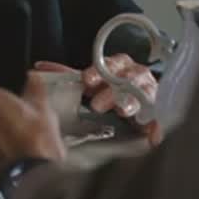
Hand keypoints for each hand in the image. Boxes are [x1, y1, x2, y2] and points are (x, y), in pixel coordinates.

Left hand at [35, 54, 162, 144]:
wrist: (141, 94)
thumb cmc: (114, 86)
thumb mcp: (92, 79)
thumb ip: (67, 75)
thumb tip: (38, 68)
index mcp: (119, 65)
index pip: (111, 64)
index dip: (99, 71)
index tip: (87, 80)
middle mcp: (136, 75)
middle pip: (127, 78)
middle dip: (112, 90)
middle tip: (98, 104)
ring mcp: (149, 92)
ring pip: (143, 93)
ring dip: (132, 102)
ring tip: (123, 112)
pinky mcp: (157, 111)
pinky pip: (160, 118)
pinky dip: (157, 126)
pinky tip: (153, 135)